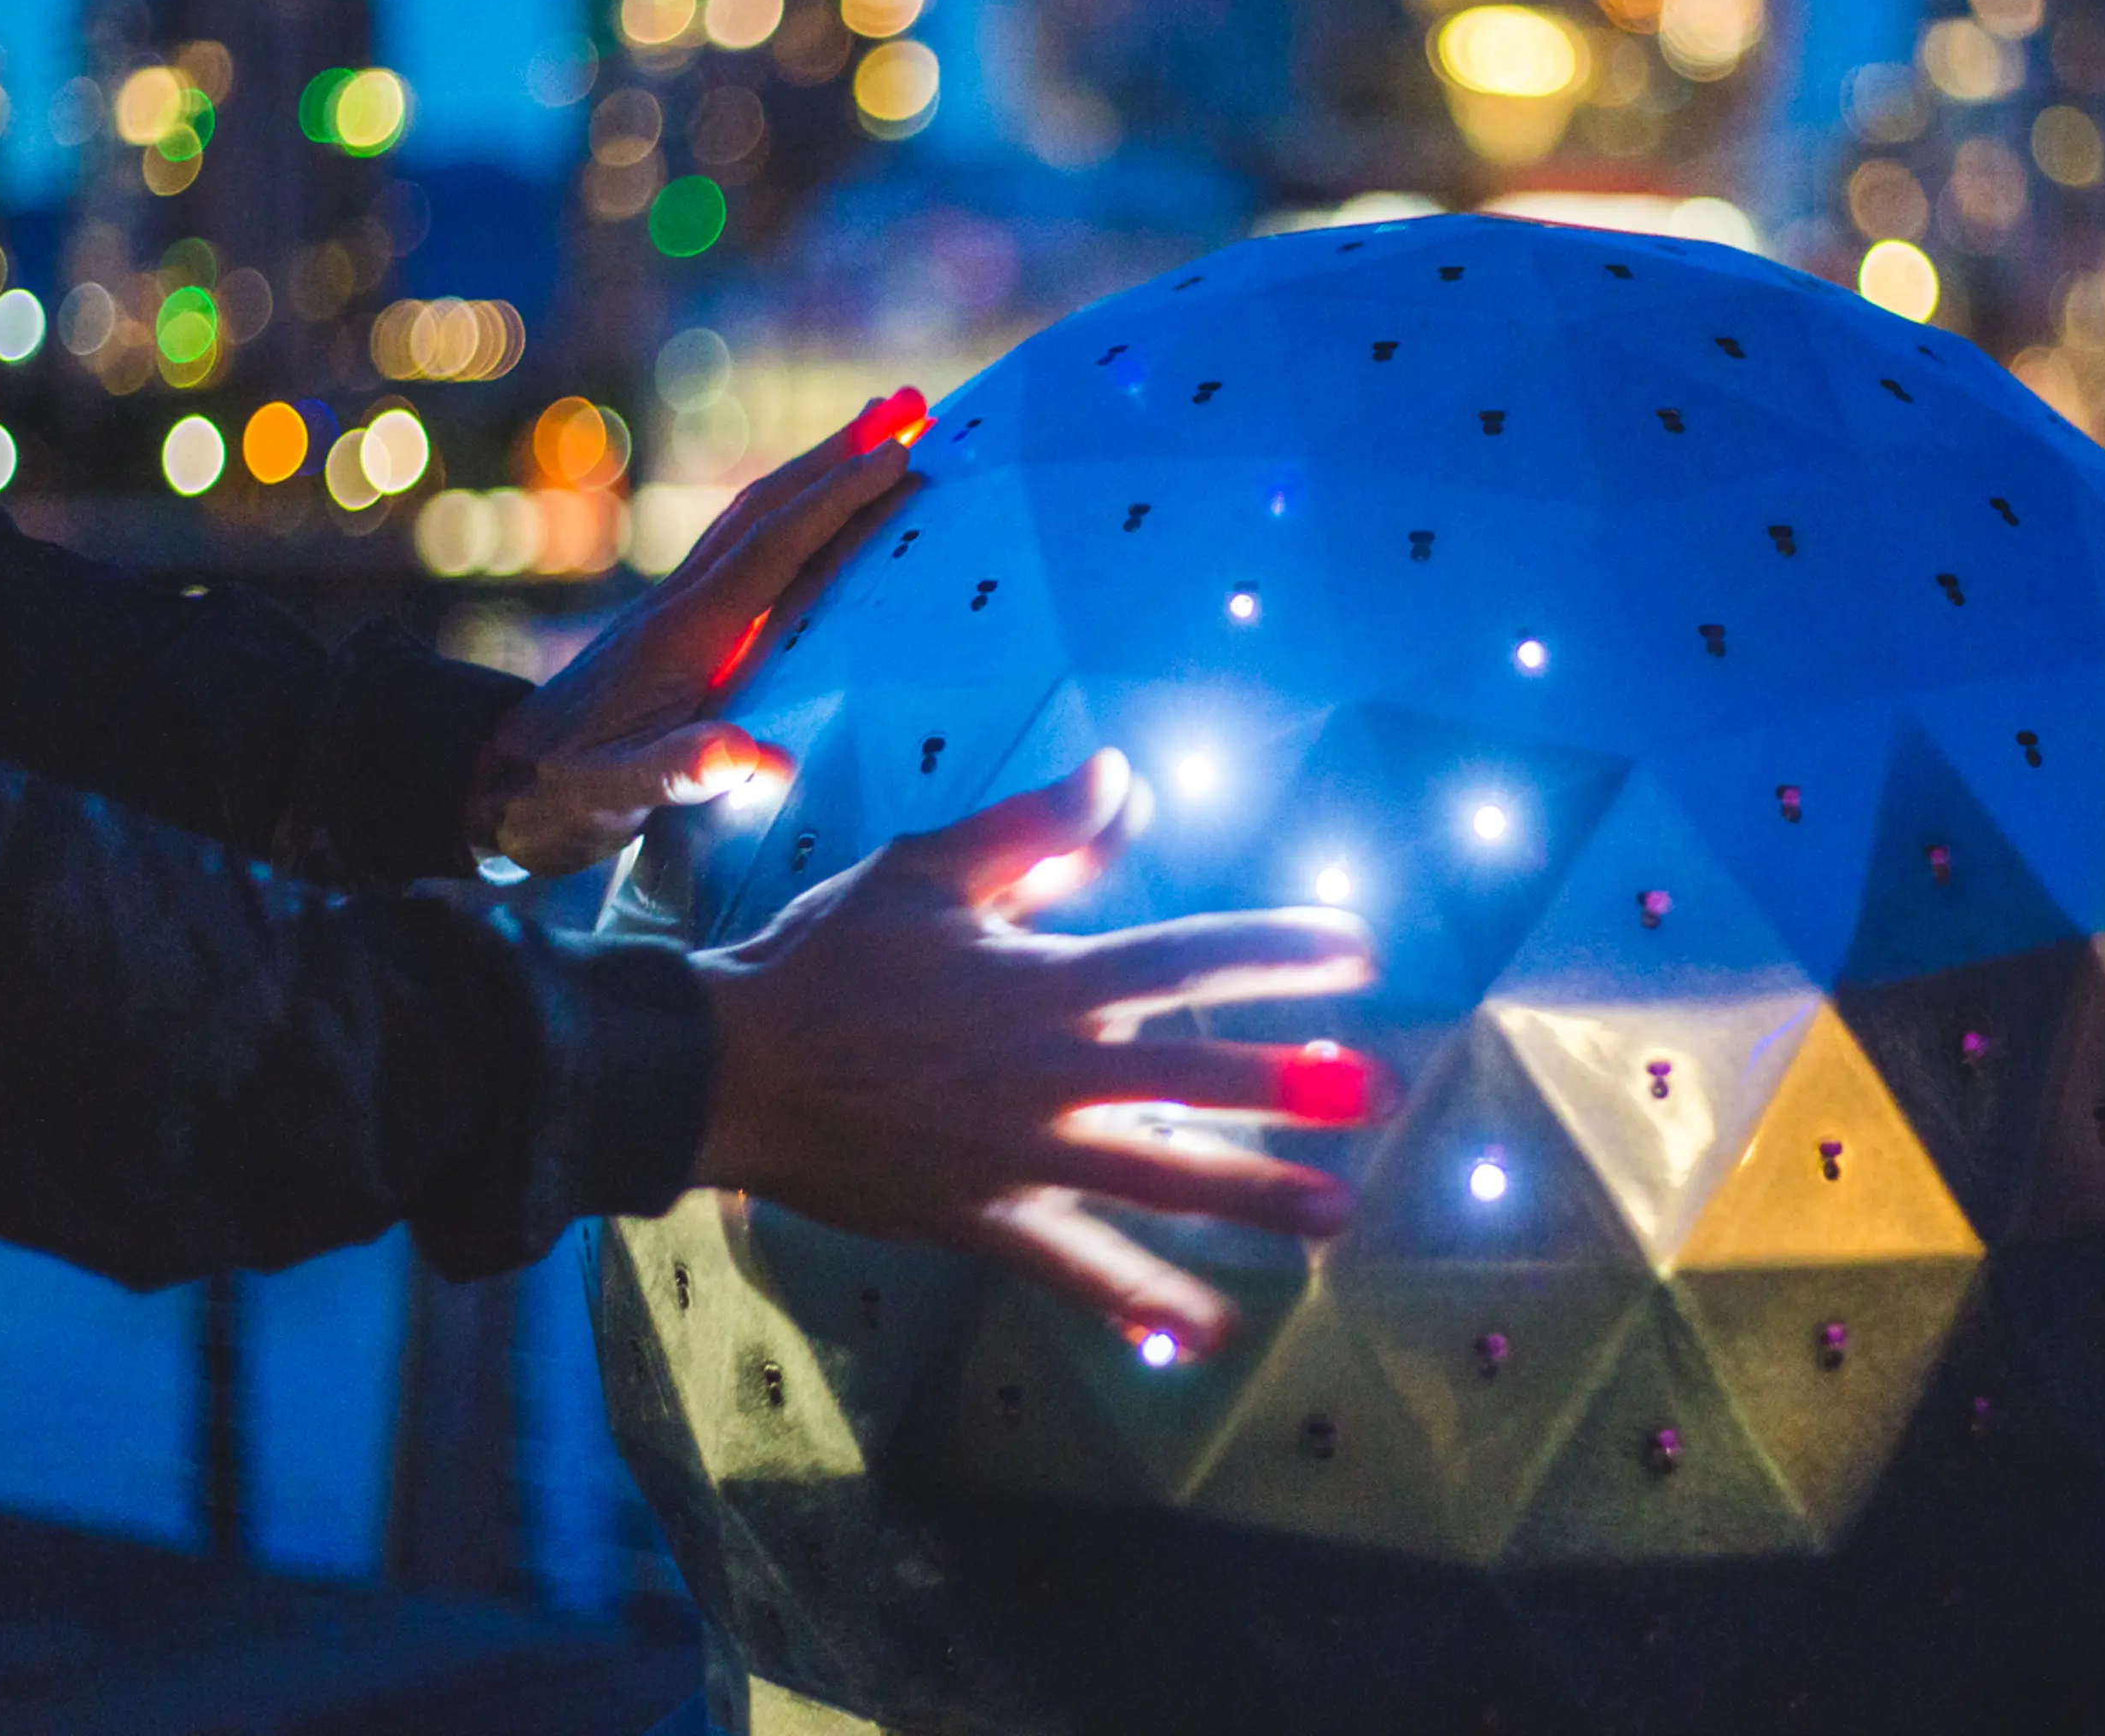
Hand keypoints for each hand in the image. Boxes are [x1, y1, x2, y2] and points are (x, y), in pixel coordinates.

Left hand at [466, 391, 925, 875]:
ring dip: (819, 471)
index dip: (835, 501)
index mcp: (683, 634)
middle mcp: (683, 604)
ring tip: (879, 431)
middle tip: (910, 404)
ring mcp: (679, 609)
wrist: (497, 784)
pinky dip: (795, 515)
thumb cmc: (561, 794)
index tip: (896, 455)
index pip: (772, 549)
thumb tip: (746, 755)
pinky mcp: (679, 626)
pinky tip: (820, 514)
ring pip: (755, 518)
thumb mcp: (614, 792)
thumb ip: (677, 770)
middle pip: (768, 508)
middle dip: (839, 454)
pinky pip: (749, 550)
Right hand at [687, 750, 1384, 1354]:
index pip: (1185, 957)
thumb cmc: (827, 956)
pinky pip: (1075, 1269)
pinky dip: (1140, 1302)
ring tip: (1336, 1214)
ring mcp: (1017, 1153)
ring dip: (1252, 1198)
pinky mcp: (980, 1217)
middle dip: (1291, 1086)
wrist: (724, 1069)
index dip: (1278, 950)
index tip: (1360, 950)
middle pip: (1193, 1080)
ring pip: (1157, 1182)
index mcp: (1043, 978)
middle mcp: (1045, 1070)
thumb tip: (1125, 773)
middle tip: (1380, 1094)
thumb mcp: (926, 868)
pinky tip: (1208, 1332)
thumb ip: (1036, 829)